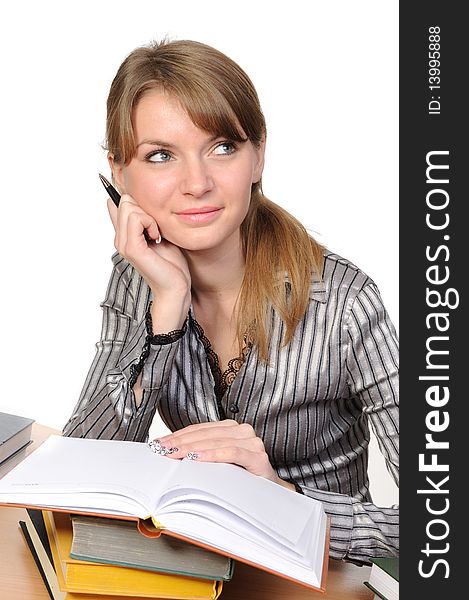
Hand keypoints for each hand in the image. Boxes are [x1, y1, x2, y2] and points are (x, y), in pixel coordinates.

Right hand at [107, 195, 190, 327]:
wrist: (176, 287)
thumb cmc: (172, 265)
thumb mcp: (160, 234)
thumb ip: (148, 220)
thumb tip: (140, 201)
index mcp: (125, 235)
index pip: (116, 204)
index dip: (129, 199)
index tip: (148, 213)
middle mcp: (120, 239)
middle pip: (125, 202)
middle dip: (145, 209)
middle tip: (156, 229)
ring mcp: (123, 244)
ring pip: (129, 207)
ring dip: (149, 217)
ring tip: (156, 234)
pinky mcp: (131, 248)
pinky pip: (136, 219)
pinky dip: (150, 223)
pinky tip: (156, 237)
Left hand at [156, 420, 294, 490]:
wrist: (272, 495)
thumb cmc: (242, 479)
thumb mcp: (219, 463)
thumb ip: (202, 453)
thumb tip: (172, 453)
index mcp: (232, 429)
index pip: (200, 429)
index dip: (179, 434)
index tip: (161, 442)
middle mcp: (243, 432)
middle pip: (206, 434)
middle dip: (181, 442)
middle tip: (163, 448)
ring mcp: (252, 443)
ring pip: (216, 441)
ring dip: (192, 447)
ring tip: (175, 454)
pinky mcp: (258, 458)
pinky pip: (231, 453)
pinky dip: (212, 455)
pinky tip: (197, 459)